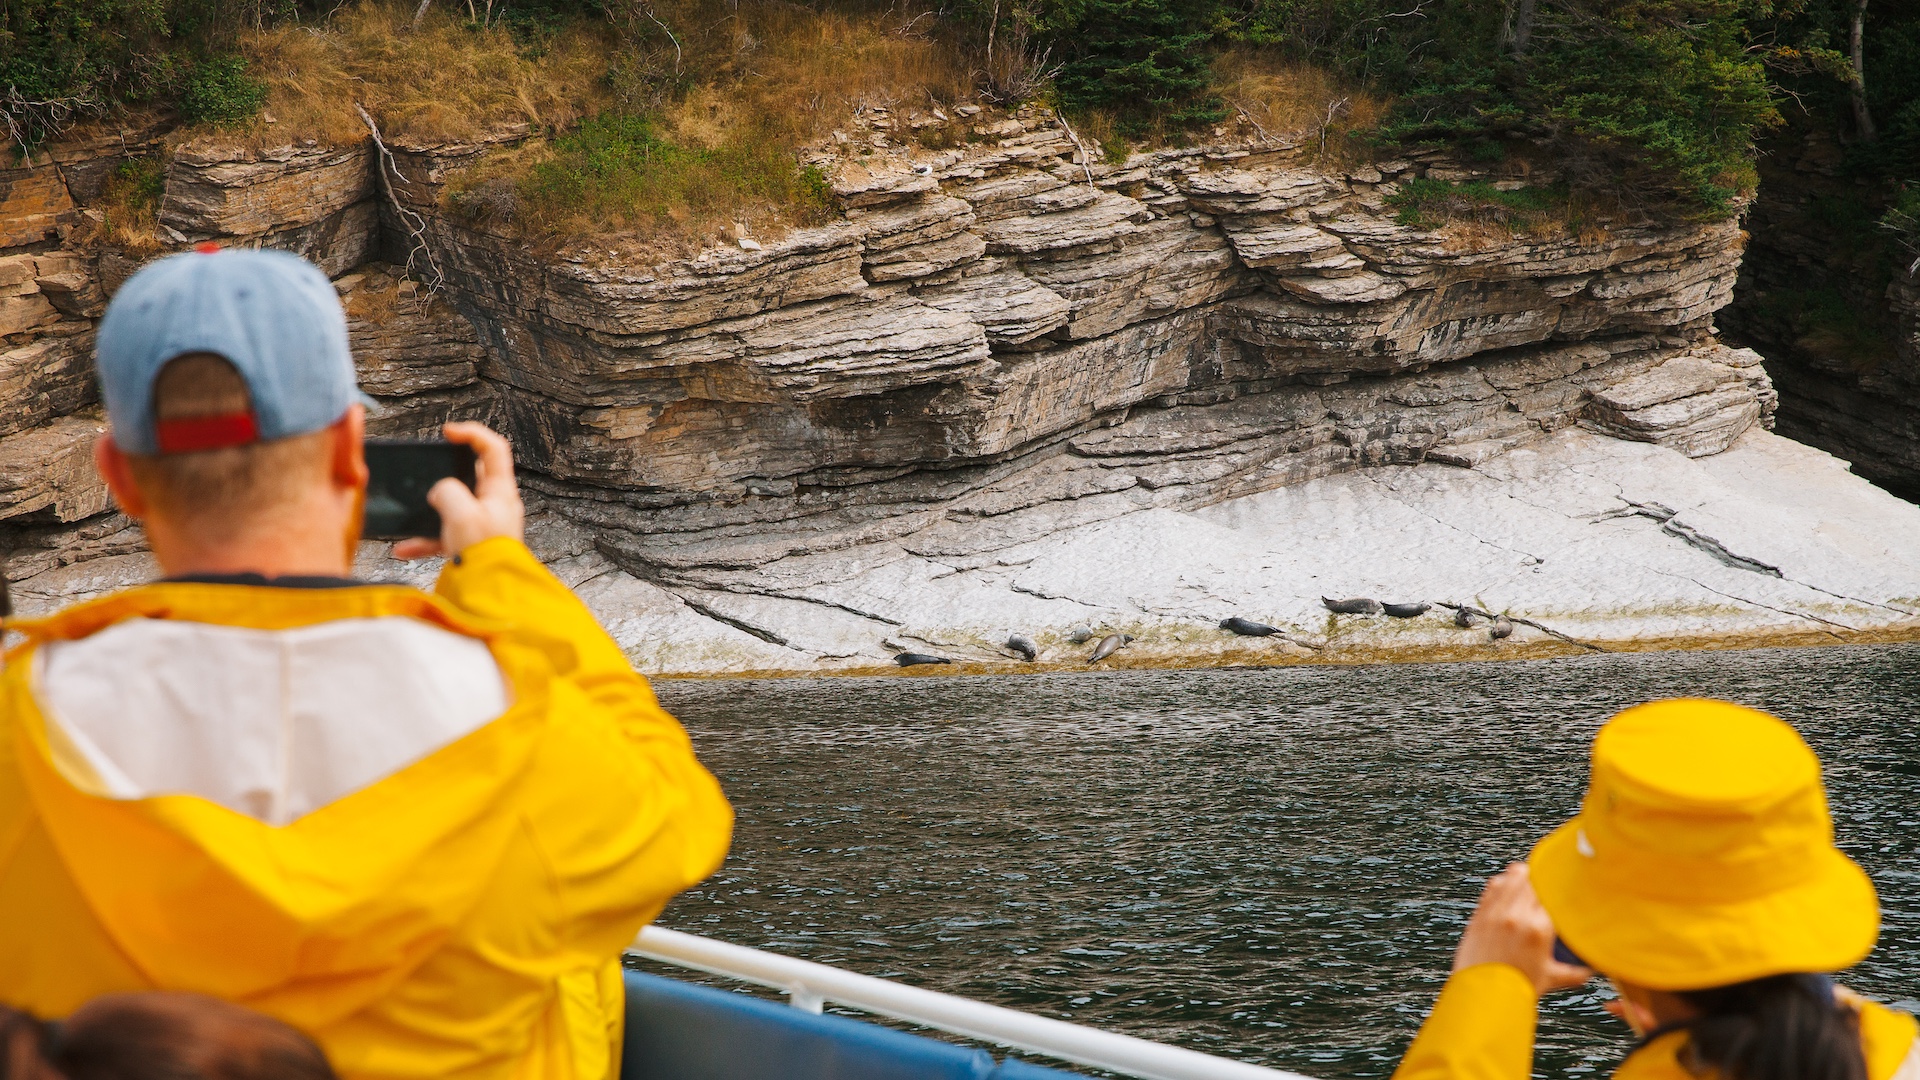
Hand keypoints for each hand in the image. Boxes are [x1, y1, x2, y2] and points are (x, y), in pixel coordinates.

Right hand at [391, 422, 525, 559]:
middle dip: (446, 474)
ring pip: (453, 507)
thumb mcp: (461, 512)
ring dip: (430, 511)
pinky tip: (404, 548)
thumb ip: (446, 491)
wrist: (489, 592)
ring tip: (412, 513)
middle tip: (428, 472)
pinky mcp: (470, 546)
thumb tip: (440, 492)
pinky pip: (443, 536)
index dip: (472, 434)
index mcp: (499, 491)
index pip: (494, 448)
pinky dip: (423, 540)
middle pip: (471, 476)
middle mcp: (494, 505)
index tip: (448, 432)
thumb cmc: (484, 553)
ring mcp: (482, 525)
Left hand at [1452, 863, 1593, 994]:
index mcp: (1539, 929)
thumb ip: (1575, 972)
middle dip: (1547, 879)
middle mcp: (1517, 915)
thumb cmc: (1516, 989)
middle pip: (1537, 878)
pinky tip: (1510, 887)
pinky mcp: (1481, 913)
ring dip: (1526, 875)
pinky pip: (1494, 885)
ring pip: (1514, 875)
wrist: (1482, 995)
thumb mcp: (1550, 979)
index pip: (1556, 894)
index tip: (1570, 886)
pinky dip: (1505, 882)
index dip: (1563, 888)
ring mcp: (1496, 912)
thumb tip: (1592, 969)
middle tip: (1552, 883)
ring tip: (1533, 881)